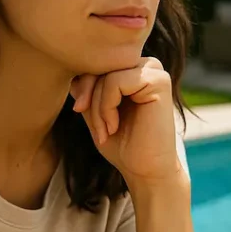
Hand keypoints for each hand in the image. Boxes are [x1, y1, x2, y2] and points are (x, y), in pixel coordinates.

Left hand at [70, 58, 179, 183]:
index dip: (82, 84)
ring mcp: (155, 71)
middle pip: (100, 64)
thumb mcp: (95, 111)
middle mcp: (146, 65)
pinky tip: (114, 126)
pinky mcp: (159, 81)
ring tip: (104, 130)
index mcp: (133, 69)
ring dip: (97, 105)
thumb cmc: (122, 144)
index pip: (96, 61)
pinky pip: (116, 82)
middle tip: (95, 127)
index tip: (79, 111)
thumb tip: (71, 70)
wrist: (145, 170)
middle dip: (89, 96)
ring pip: (107, 74)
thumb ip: (87, 89)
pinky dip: (107, 106)